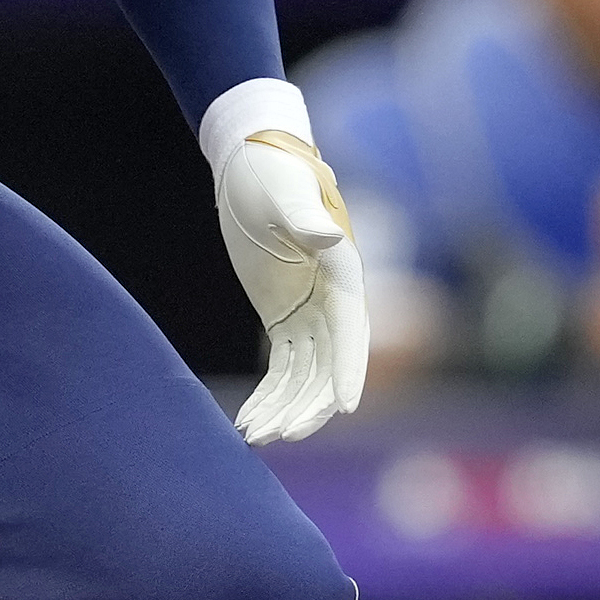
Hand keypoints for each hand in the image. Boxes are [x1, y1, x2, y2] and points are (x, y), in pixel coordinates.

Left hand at [215, 125, 368, 444]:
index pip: (351, 329)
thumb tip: (327, 237)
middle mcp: (336, 297)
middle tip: (282, 434)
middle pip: (331, 363)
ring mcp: (312, 311)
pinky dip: (270, 395)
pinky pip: (284, 367)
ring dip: (286, 407)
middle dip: (310, 403)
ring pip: (308, 374)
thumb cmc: (271, 171)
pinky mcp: (287, 317)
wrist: (250, 162)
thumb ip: (306, 217)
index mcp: (343, 270)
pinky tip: (248, 421)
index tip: (344, 408)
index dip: (349, 369)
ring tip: (255, 437)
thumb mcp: (284, 192)